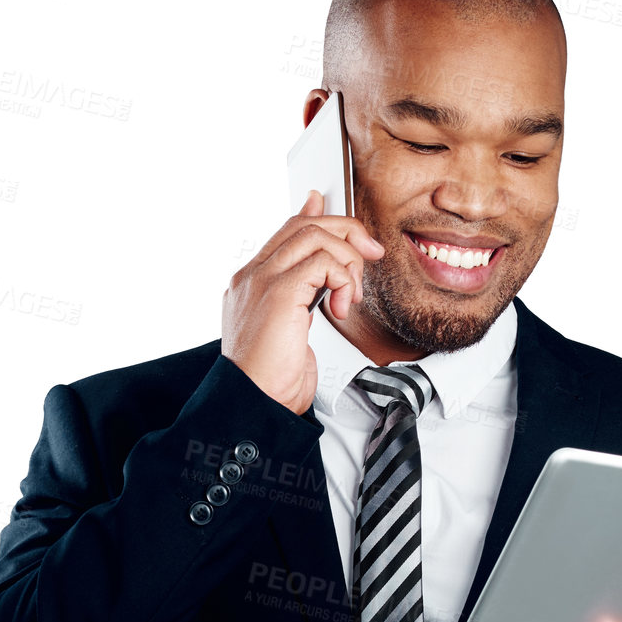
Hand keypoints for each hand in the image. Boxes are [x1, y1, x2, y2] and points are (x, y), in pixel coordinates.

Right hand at [222, 189, 383, 414]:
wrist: (254, 404)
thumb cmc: (271, 381)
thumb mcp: (292, 332)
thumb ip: (305, 299)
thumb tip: (325, 280)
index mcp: (250, 284)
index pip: (286, 232)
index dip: (319, 217)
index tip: (349, 229)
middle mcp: (251, 276)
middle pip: (303, 225)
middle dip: (346, 233)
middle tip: (371, 255)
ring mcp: (261, 280)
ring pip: (315, 236)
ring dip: (348, 261)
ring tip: (352, 296)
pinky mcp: (278, 292)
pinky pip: (323, 262)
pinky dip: (344, 280)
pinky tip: (342, 307)